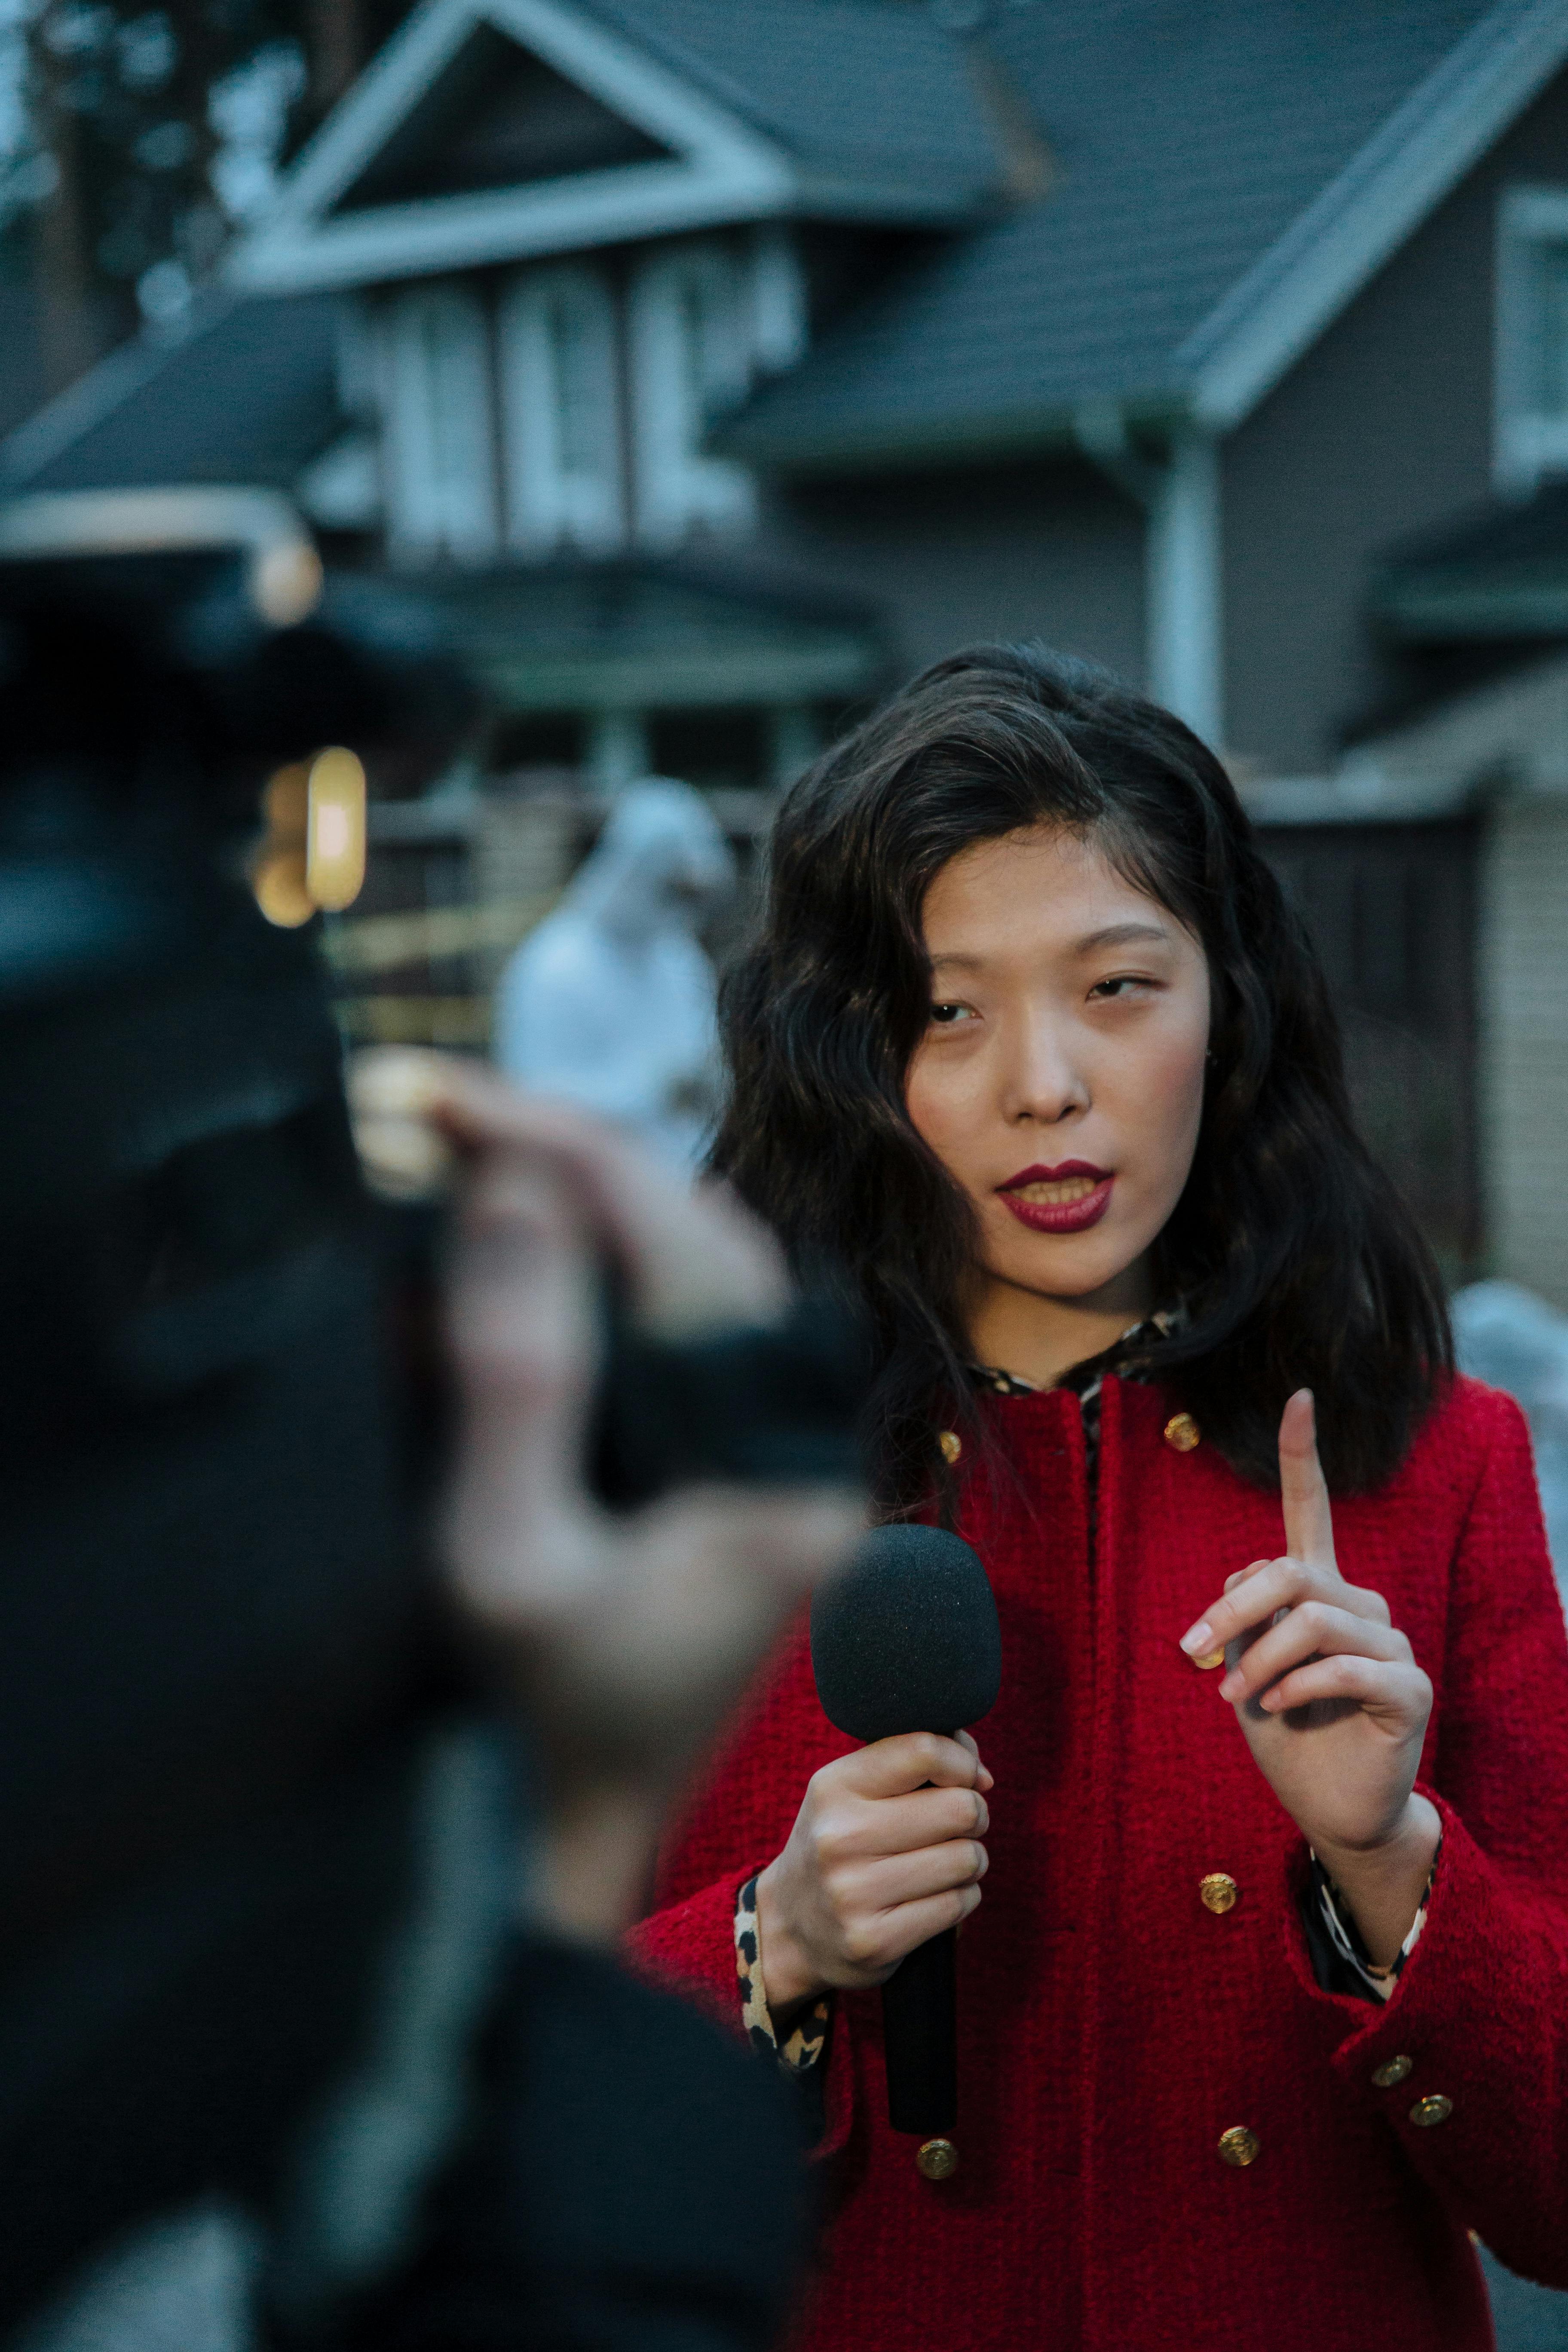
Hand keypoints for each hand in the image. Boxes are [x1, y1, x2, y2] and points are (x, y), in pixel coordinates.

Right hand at [379, 1057, 861, 1936]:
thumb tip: (514, 1184)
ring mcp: (762, 1450)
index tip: (442, 1100)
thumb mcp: (500, 1557)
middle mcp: (799, 1446)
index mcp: (782, 1473)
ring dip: (573, 1201)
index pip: (687, 1248)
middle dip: (565, 1157)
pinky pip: (660, 1321)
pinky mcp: (714, 1460)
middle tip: (437, 1109)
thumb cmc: (526, 1733)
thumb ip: (515, 1372)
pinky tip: (504, 1237)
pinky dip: (581, 1267)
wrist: (556, 1849)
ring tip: (459, 1151)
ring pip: (682, 1267)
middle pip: (699, 1237)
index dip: (561, 1149)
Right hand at [754, 1732, 992, 2015]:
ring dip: (972, 1860)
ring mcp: (854, 1893)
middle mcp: (840, 1837)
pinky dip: (962, 1896)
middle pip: (960, 1808)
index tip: (966, 1778)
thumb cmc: (842, 1842)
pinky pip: (958, 1904)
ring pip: (966, 1858)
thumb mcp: (854, 1790)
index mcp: (834, 1787)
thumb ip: (914, 1763)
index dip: (963, 1762)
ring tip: (947, 1863)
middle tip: (959, 1825)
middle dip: (974, 1815)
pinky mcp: (875, 1941)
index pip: (923, 1750)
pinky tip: (935, 1895)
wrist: (790, 1927)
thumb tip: (982, 1775)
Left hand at [1178, 1389, 1438, 1967]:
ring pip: (1315, 1619)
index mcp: (1319, 1591)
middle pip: (1292, 1573)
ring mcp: (1392, 1645)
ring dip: (1262, 1658)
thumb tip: (1239, 1587)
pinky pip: (1349, 1666)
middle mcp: (1360, 1605)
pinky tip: (1279, 1708)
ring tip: (1237, 1695)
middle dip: (1235, 1608)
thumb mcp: (1247, 1668)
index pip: (1310, 1510)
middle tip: (1194, 1651)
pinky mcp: (1409, 1690)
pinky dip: (1301, 1686)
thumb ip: (1244, 1621)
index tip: (1299, 1398)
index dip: (1303, 1455)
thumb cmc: (1287, 1734)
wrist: (1329, 1808)